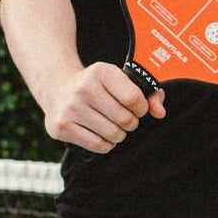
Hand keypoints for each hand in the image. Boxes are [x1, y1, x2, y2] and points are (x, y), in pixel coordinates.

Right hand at [47, 61, 165, 153]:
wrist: (57, 89)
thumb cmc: (98, 87)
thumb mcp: (120, 80)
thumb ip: (148, 93)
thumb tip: (160, 112)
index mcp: (101, 72)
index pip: (134, 98)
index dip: (141, 108)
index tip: (136, 107)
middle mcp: (83, 88)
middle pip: (125, 119)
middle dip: (130, 123)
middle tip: (124, 118)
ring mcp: (71, 108)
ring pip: (113, 134)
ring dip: (119, 135)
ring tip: (112, 125)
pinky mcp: (62, 127)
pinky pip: (98, 145)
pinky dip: (106, 144)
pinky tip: (101, 133)